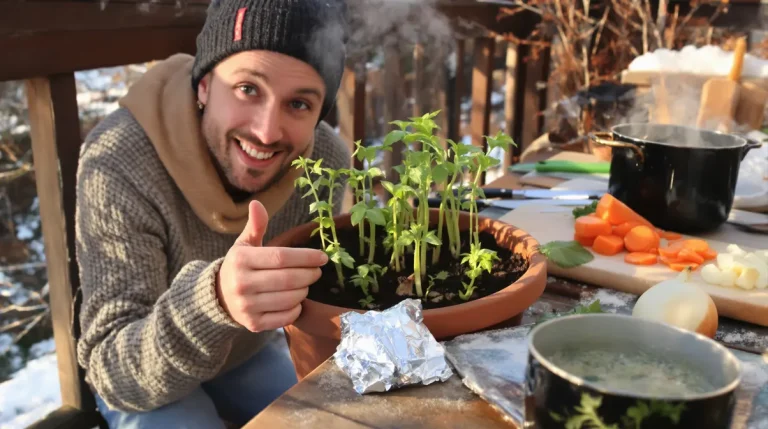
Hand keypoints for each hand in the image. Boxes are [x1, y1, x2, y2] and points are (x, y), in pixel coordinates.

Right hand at [216, 200, 327, 331]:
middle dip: (309, 274)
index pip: (280, 257)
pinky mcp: (253, 324)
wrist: (219, 298)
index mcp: (240, 260)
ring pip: (289, 299)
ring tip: (305, 283)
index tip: (323, 257)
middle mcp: (241, 284)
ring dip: (304, 291)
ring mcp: (247, 307)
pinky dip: (296, 308)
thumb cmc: (240, 267)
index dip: (306, 257)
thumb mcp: (244, 245)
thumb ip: (255, 226)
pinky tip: (296, 300)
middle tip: (317, 271)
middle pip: (288, 279)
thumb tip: (257, 203)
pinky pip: (285, 317)